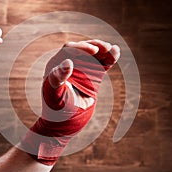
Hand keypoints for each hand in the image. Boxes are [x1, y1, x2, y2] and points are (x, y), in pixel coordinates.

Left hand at [20, 39, 119, 164]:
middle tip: (104, 48)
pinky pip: (102, 64)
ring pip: (94, 55)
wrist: (66, 125)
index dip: (81, 47)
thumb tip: (68, 62)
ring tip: (112, 49)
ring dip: (103, 50)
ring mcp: (82, 70)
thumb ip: (58, 79)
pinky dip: (109, 59)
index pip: (69, 49)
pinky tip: (116, 52)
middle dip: (94, 46)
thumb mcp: (55, 96)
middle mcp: (70, 65)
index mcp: (57, 65)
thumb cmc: (56, 111)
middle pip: (83, 49)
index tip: (93, 51)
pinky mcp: (93, 76)